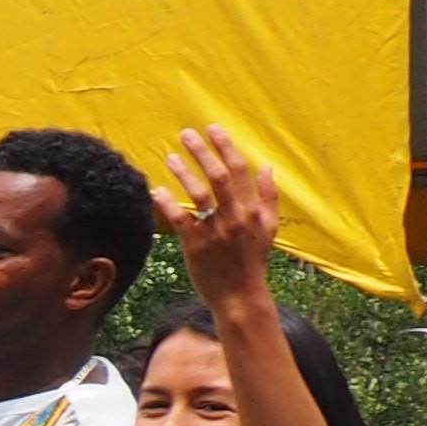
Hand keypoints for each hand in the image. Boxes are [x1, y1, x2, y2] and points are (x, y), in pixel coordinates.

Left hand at [158, 122, 283, 314]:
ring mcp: (216, 231)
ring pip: (199, 195)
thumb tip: (268, 167)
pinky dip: (168, 203)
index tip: (213, 129)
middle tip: (186, 134)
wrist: (240, 296)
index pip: (241, 170)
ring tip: (169, 156)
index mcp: (254, 210)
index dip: (226, 147)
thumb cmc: (252, 261)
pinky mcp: (196, 245)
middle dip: (203, 152)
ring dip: (184, 172)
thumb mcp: (269, 228)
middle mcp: (236, 217)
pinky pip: (181, 219)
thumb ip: (270, 197)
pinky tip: (157, 189)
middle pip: (219, 177)